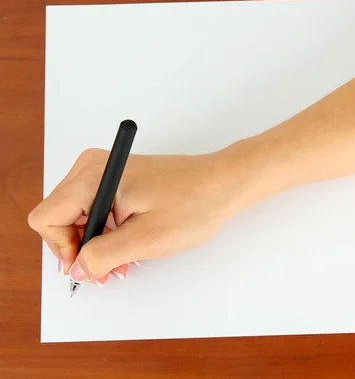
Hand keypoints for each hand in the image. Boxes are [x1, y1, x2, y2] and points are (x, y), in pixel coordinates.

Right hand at [28, 148, 249, 285]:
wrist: (223, 183)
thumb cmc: (193, 204)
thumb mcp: (145, 239)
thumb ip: (101, 256)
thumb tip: (75, 268)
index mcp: (93, 176)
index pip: (47, 219)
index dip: (64, 249)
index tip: (91, 266)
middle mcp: (92, 167)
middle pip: (59, 218)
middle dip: (82, 249)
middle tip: (111, 271)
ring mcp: (105, 171)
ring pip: (77, 217)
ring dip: (96, 244)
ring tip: (124, 263)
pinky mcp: (117, 178)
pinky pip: (95, 209)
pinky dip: (107, 232)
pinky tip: (128, 246)